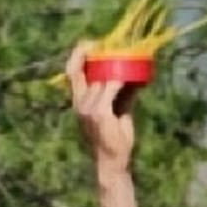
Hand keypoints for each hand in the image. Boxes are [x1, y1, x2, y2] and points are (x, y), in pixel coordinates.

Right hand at [66, 42, 136, 177]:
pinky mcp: (99, 113)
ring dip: (116, 67)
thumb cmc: (114, 140)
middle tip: (113, 45)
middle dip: (95, 52)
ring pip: (102, 77)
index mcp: (78, 102)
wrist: (111, 163)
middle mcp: (79, 103)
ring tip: (130, 60)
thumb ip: (122, 95)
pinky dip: (121, 80)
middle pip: (82, 68)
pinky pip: (111, 87)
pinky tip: (131, 78)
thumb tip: (135, 77)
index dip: (78, 54)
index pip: (71, 72)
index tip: (91, 43)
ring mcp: (87, 108)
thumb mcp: (117, 112)